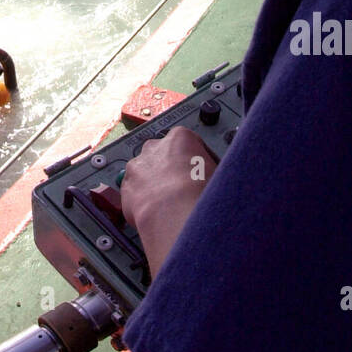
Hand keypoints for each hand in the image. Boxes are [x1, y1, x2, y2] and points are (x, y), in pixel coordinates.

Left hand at [121, 126, 217, 277]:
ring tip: (169, 204)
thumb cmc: (202, 192)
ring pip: (146, 172)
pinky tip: (156, 212)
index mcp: (181, 137)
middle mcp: (155, 147)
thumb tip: (225, 178)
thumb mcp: (221, 173)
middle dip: (172, 169)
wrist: (177, 214)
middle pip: (164, 155)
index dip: (198, 161)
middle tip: (185, 189)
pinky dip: (142, 199)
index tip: (202, 174)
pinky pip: (134, 191)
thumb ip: (217, 169)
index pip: (190, 144)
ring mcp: (137, 166)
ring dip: (155, 183)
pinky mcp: (126, 188)